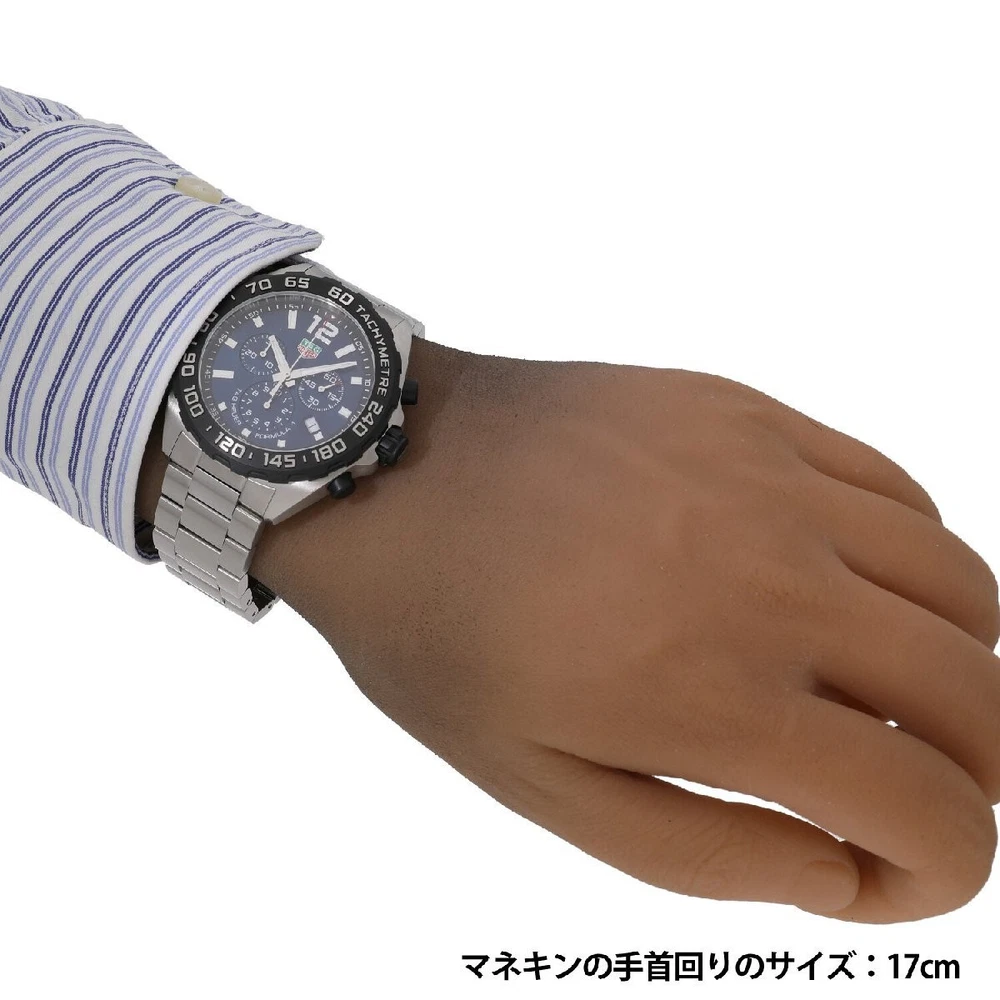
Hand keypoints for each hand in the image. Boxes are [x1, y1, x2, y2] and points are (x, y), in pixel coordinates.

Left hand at [138, 341, 999, 923]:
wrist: (385, 471)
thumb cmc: (443, 633)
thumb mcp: (541, 787)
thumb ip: (709, 853)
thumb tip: (846, 877)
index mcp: (717, 693)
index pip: (932, 814)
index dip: (939, 872)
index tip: (885, 873)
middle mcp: (773, 580)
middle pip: (981, 700)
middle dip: (974, 775)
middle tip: (908, 788)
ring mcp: (768, 481)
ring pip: (964, 590)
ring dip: (956, 666)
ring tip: (880, 689)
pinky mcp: (749, 415)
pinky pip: (895, 491)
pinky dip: (912, 562)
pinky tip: (845, 587)